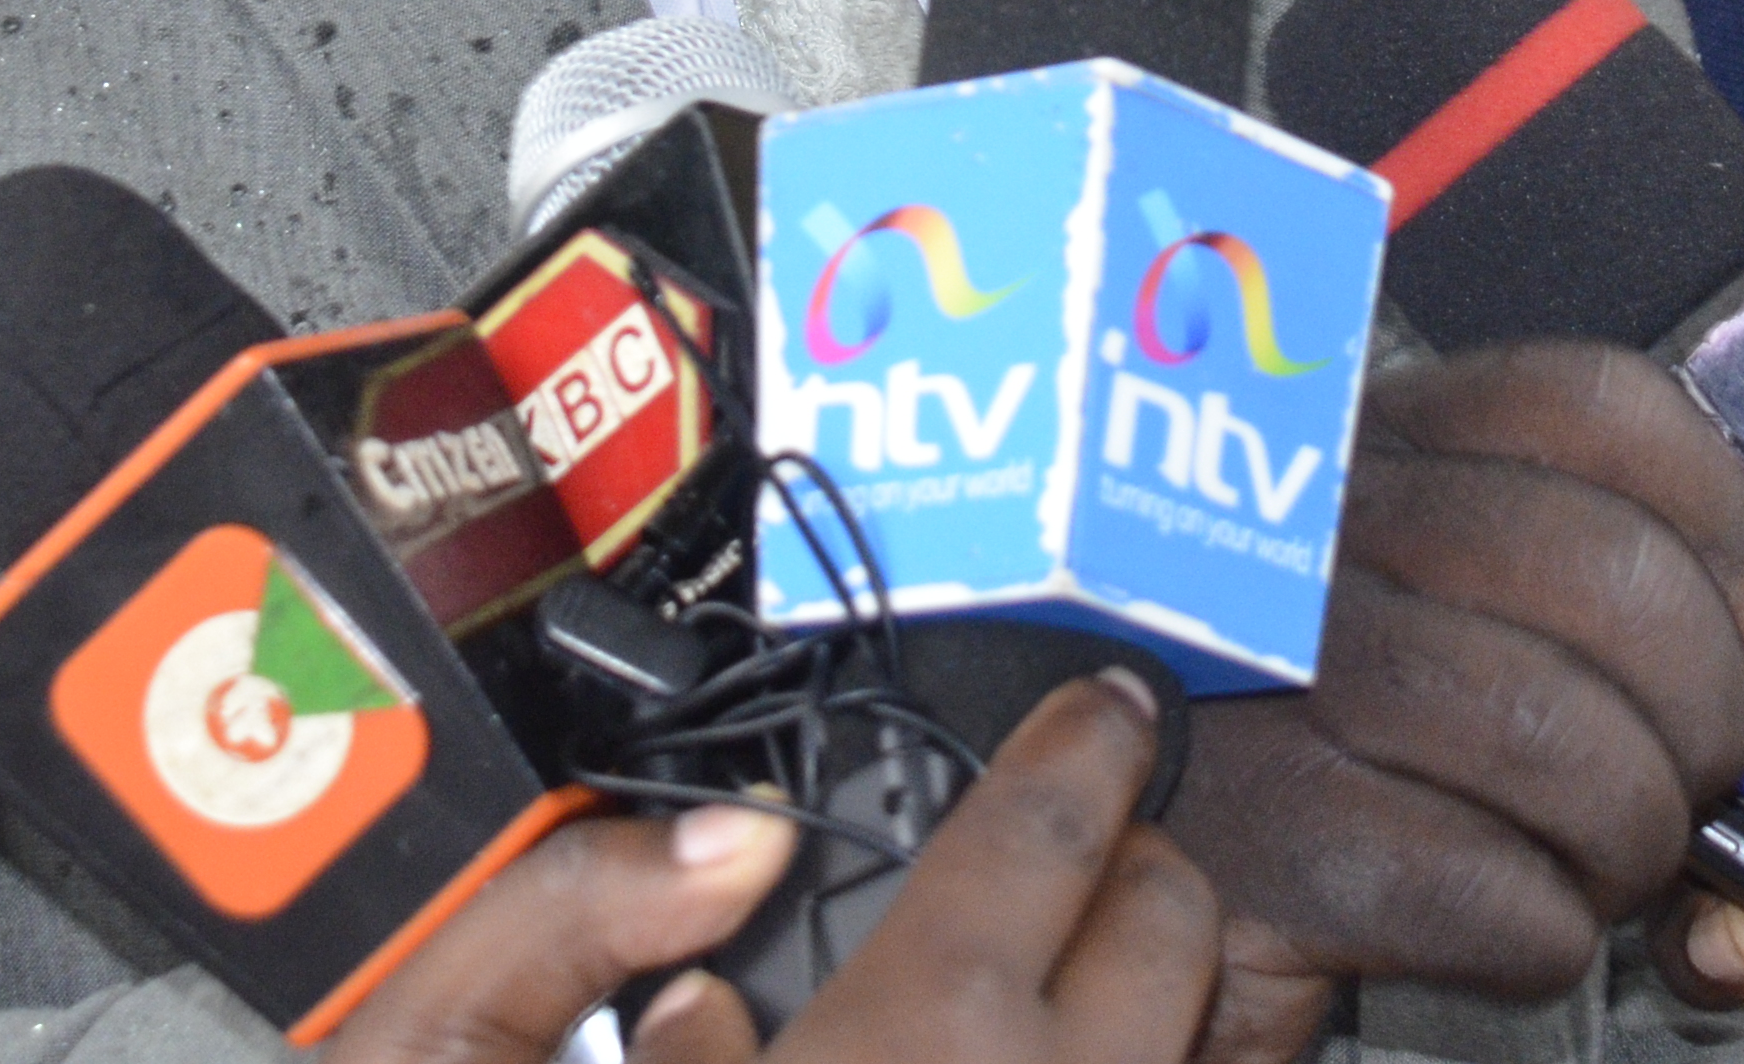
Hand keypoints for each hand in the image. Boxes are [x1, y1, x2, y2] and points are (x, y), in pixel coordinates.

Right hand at [324, 674, 1219, 1063]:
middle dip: (1138, 875)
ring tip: (1067, 1007)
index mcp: (907, 1058)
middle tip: (1075, 862)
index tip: (1106, 714)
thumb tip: (727, 870)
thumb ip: (568, 931)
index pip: (1049, 844)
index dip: (1085, 752)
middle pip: (1175, 947)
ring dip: (1153, 1030)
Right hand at [1173, 341, 1743, 1015]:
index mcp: (1365, 444)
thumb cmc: (1322, 734)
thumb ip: (1599, 564)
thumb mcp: (1434, 593)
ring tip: (1598, 862)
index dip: (1740, 519)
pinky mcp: (1270, 843)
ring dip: (1632, 836)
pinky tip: (1503, 918)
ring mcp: (1279, 680)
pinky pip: (1499, 894)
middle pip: (1602, 572)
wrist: (1126, 885)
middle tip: (1696, 783)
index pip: (1588, 406)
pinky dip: (1545, 932)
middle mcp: (1315, 535)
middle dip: (1706, 708)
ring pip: (1567, 742)